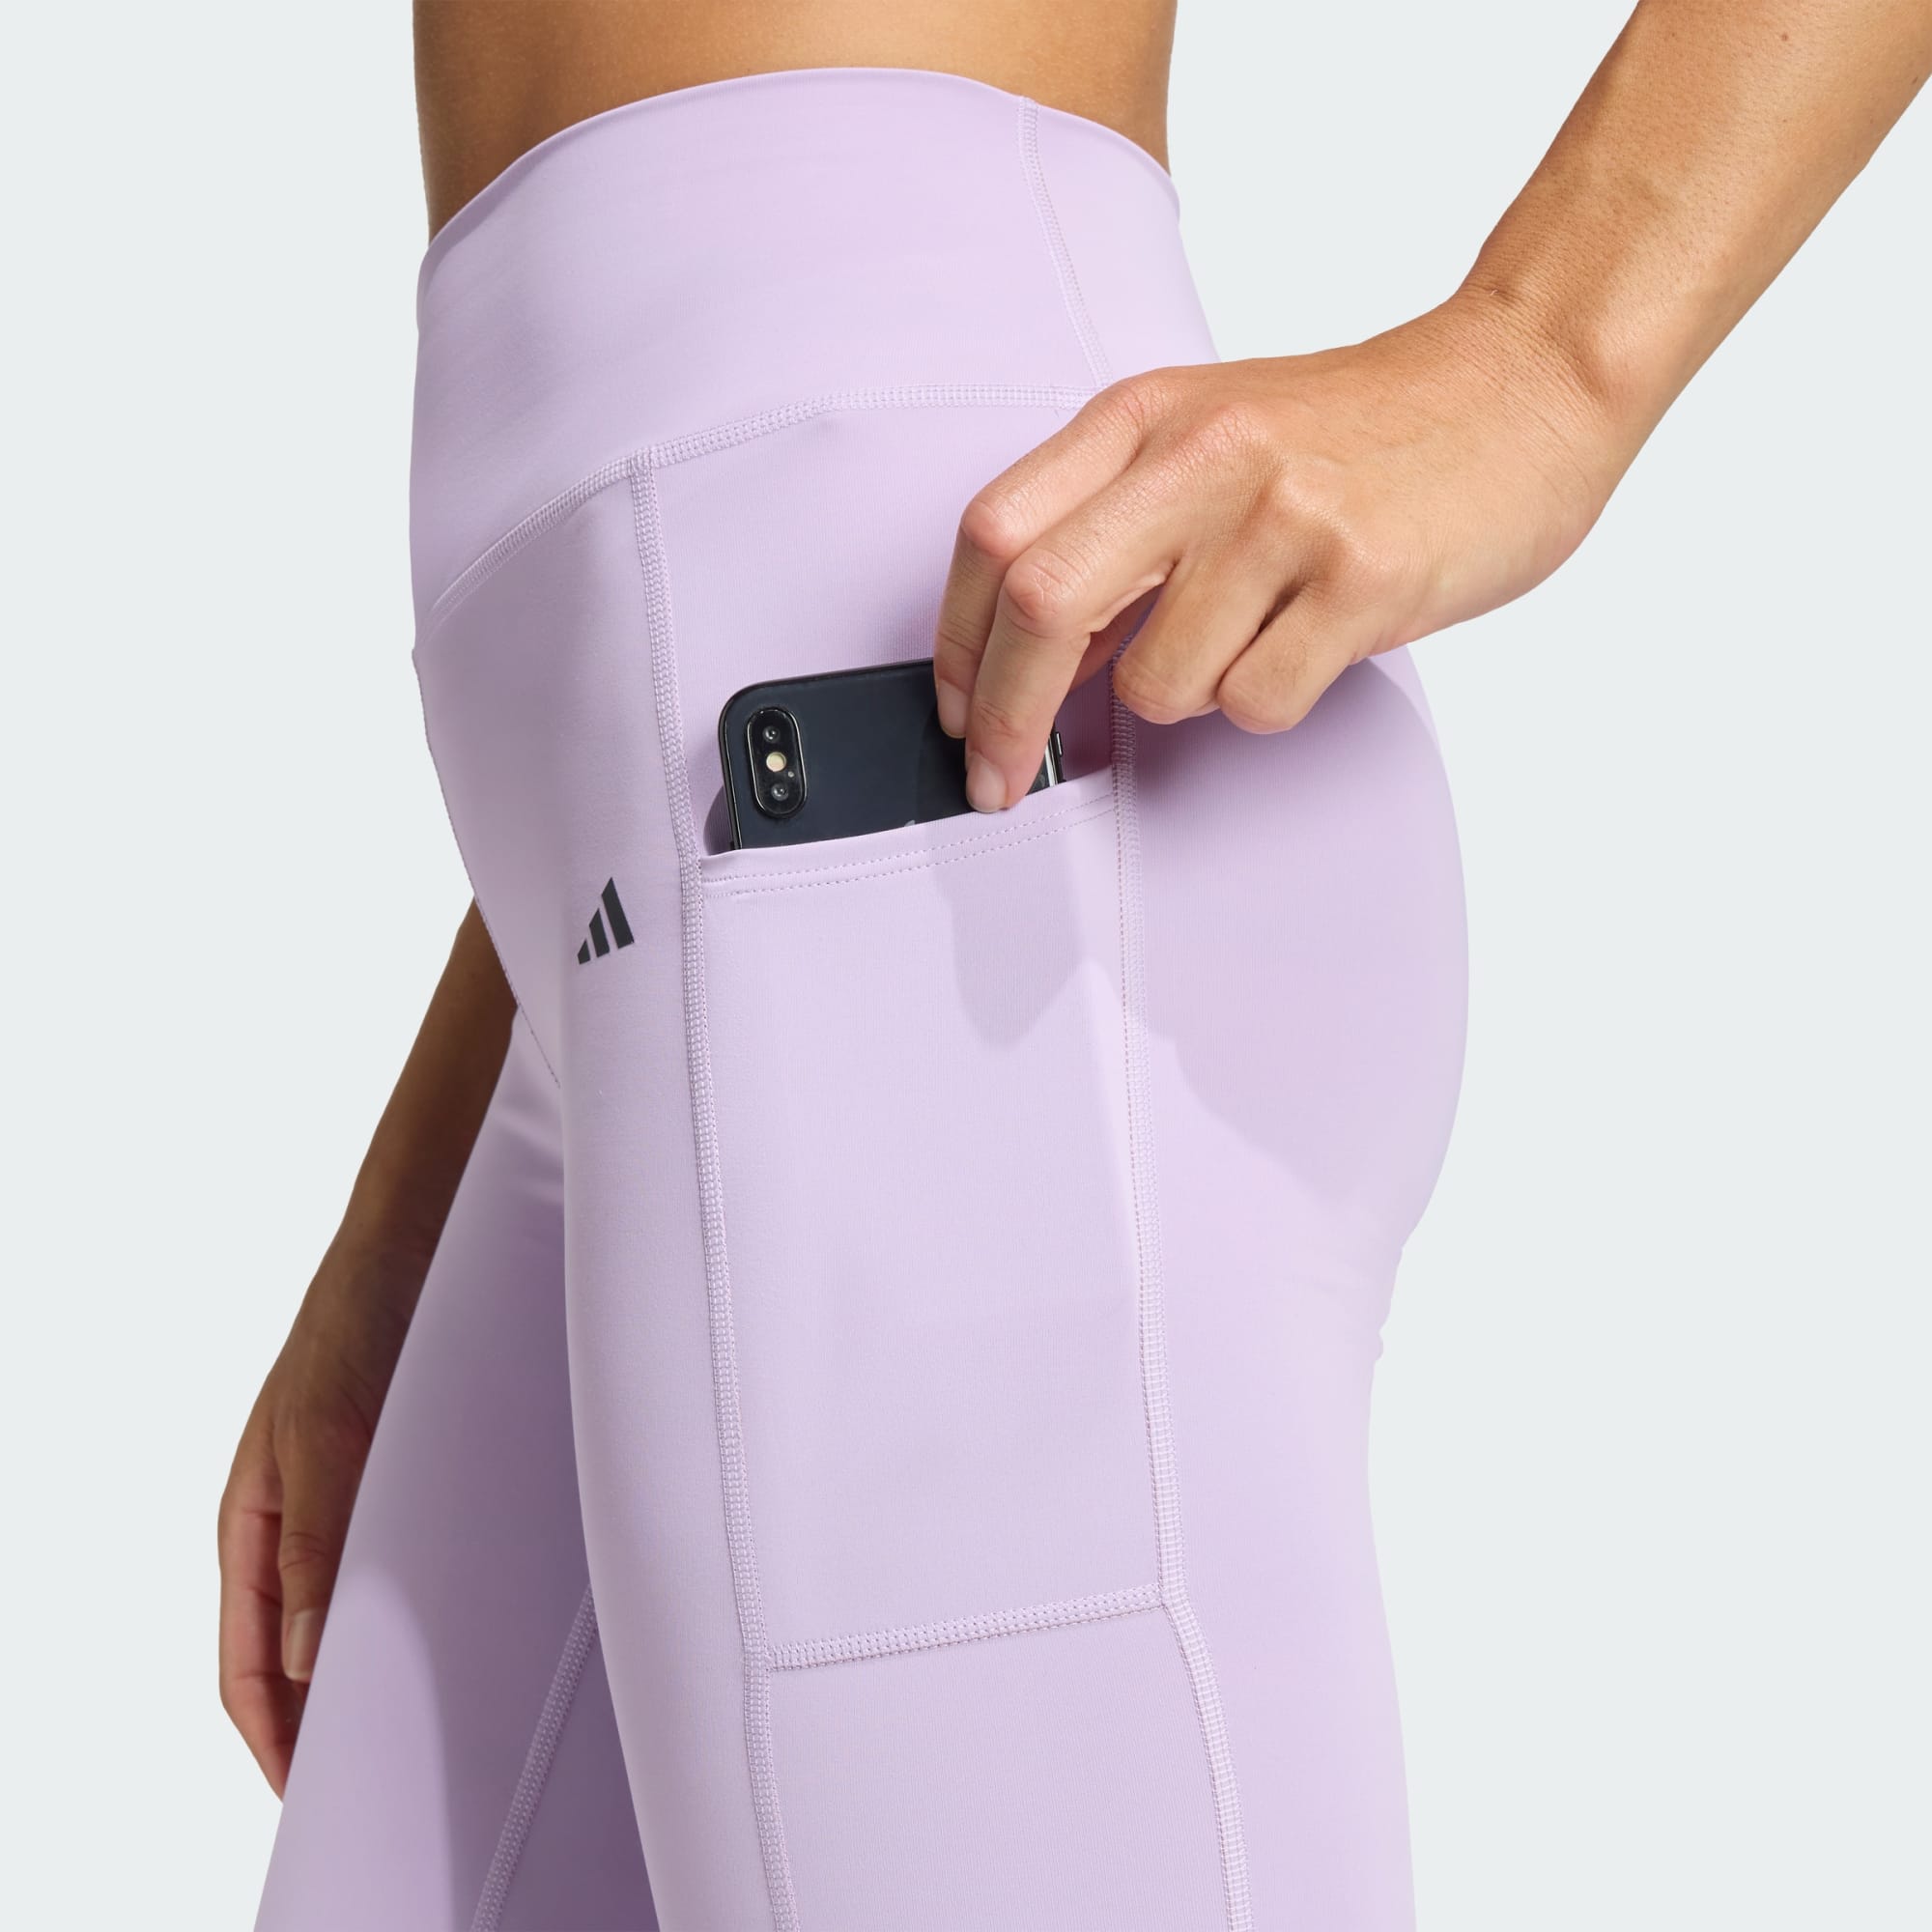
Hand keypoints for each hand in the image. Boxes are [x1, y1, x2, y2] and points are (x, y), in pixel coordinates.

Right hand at [217, 1234, 423, 1794]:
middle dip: (326, 1721)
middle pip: (300, 1653)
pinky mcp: (403, 1477)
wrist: (417, 1242)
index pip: (248, 1664)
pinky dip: (416, 1611)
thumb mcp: (327, 1432)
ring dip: (375, 1668)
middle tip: (379, 1778)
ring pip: (351, 1614)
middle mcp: (298, 1522)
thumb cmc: (355, 1321)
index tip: (310, 1795)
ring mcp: (351, 1501)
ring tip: (422, 1722)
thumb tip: (309, 1657)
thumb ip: (316, 1539)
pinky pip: (399, 1564)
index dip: (275, 1737)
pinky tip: (459, 1633)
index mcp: (254, 1523)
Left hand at [932, 292, 1628, 806]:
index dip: (957, 647)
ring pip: (1160, 683)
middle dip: (1008, 721)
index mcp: (1144, 415)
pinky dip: (1266, 701)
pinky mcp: (1360, 577)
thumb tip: (1031, 663)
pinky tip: (1313, 641)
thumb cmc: (1358, 430)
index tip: (959, 717)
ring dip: (1186, 696)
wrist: (1524, 380)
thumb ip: (1112, 527)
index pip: (995, 536)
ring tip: (1255, 634)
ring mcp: (1281, 515)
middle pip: (1041, 608)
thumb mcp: (1208, 435)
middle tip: (1001, 783)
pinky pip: (1256, 703)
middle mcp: (1201, 457)